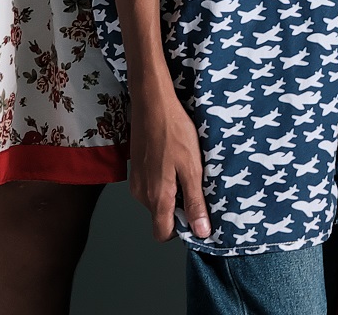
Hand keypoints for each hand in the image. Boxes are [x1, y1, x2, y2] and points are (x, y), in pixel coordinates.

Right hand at [128, 75, 209, 240]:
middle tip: (195, 183)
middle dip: (179, 207)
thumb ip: (194, 201)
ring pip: (156, 200)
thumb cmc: (173, 132)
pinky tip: (174, 159)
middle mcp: (142, 194)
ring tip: (186, 167)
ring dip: (172, 191)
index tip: (196, 215)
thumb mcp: (192, 168)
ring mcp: (137, 182)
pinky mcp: (136, 169)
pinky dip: (164, 180)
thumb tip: (201, 231)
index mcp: (157, 197)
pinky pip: (151, 186)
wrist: (152, 104)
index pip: (162, 233)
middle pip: (160, 216)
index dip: (180, 229)